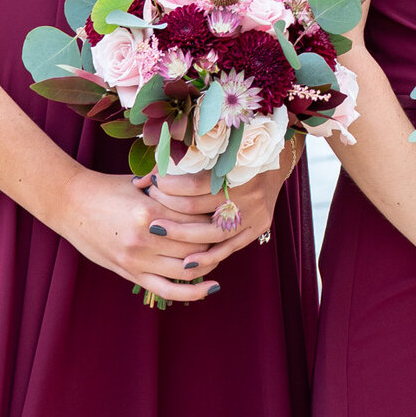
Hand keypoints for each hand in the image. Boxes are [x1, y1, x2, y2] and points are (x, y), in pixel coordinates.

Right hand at [46, 167, 236, 301]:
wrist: (70, 203)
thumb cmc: (108, 187)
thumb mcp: (141, 181)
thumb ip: (171, 185)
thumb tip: (205, 180)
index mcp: (149, 211)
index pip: (196, 220)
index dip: (217, 218)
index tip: (231, 213)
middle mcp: (145, 239)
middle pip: (195, 245)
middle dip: (217, 241)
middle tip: (232, 234)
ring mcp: (136, 259)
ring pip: (186, 269)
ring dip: (208, 265)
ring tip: (221, 255)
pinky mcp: (129, 272)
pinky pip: (165, 289)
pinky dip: (190, 292)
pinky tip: (211, 288)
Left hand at [148, 137, 301, 273]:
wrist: (276, 161)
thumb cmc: (236, 155)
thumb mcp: (212, 153)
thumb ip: (176, 166)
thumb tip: (139, 181)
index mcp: (235, 170)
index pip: (191, 185)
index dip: (167, 187)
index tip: (152, 185)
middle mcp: (246, 192)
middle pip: (196, 209)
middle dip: (168, 211)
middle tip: (149, 213)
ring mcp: (254, 212)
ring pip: (211, 234)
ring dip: (181, 237)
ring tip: (158, 235)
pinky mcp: (259, 226)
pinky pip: (230, 248)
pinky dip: (208, 257)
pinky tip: (187, 262)